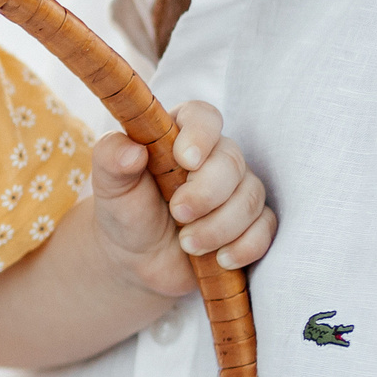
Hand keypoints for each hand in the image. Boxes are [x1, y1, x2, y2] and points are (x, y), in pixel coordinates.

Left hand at [87, 101, 274, 298]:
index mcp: (179, 135)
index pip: (203, 117)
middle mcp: (214, 157)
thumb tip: (131, 150)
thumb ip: (111, 159)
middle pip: (232, 161)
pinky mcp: (251, 221)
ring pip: (251, 197)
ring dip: (220, 226)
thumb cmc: (125, 212)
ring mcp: (236, 189)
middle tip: (178, 214)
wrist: (136, 259)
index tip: (185, 161)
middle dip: (206, 193)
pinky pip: (266, 227)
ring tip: (187, 243)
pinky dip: (245, 246)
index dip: (201, 134)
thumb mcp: (110, 186)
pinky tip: (220, 258)